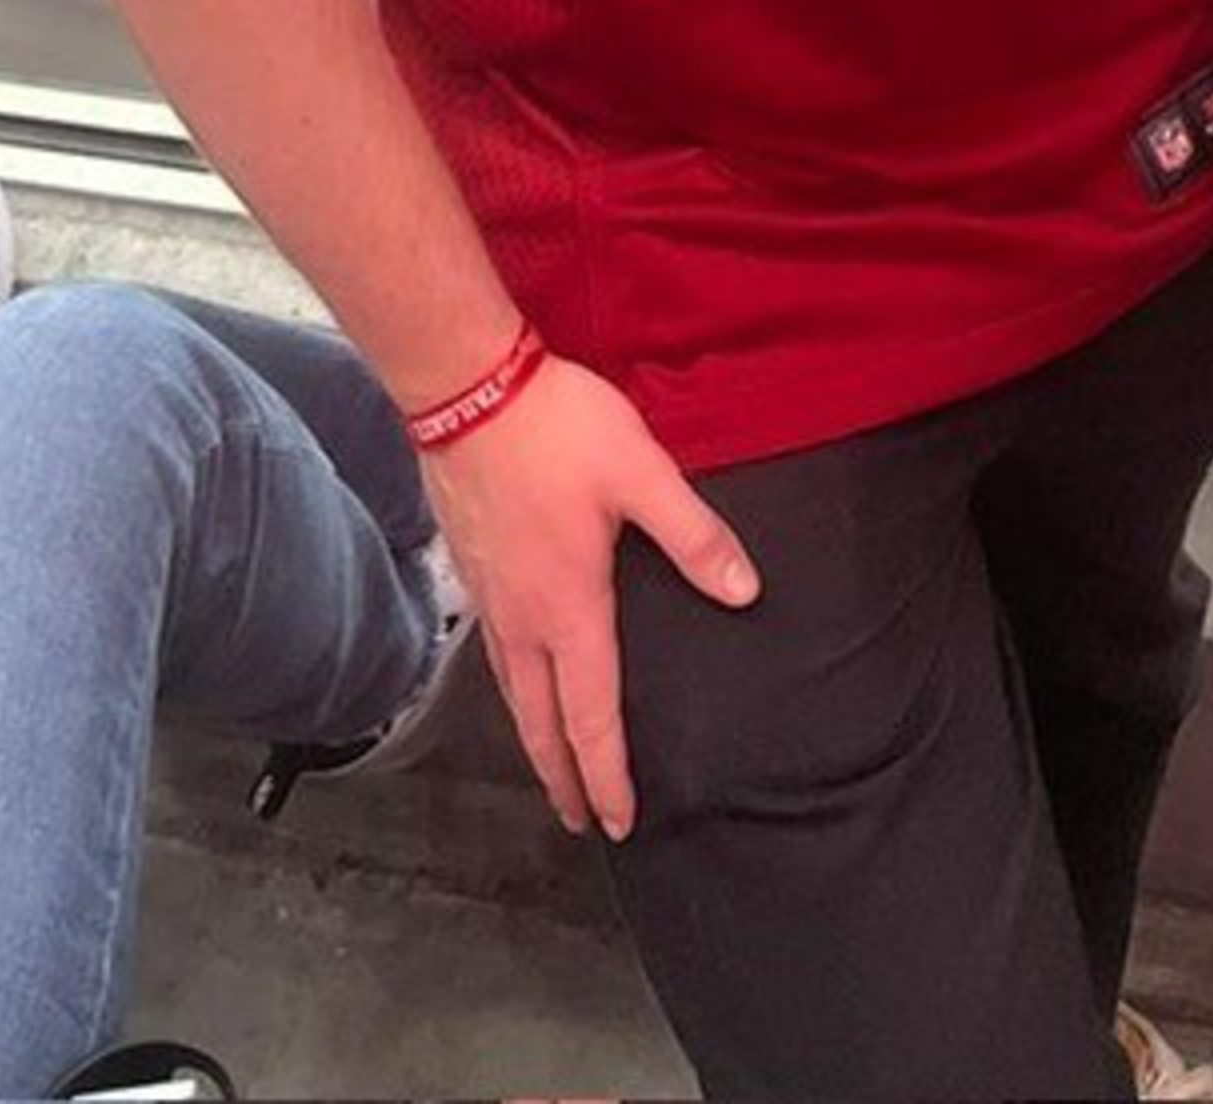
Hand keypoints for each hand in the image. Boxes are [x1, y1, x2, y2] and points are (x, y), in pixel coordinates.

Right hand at [418, 350, 756, 841]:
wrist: (467, 389)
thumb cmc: (557, 430)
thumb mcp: (642, 473)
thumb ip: (694, 535)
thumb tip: (745, 591)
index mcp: (569, 610)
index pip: (590, 718)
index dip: (606, 775)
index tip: (619, 822)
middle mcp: (522, 621)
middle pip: (540, 726)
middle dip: (563, 780)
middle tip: (582, 823)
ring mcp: (490, 599)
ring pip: (513, 695)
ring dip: (535, 741)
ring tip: (552, 767)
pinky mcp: (471, 571)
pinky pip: (496, 657)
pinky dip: (514, 692)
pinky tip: (521, 680)